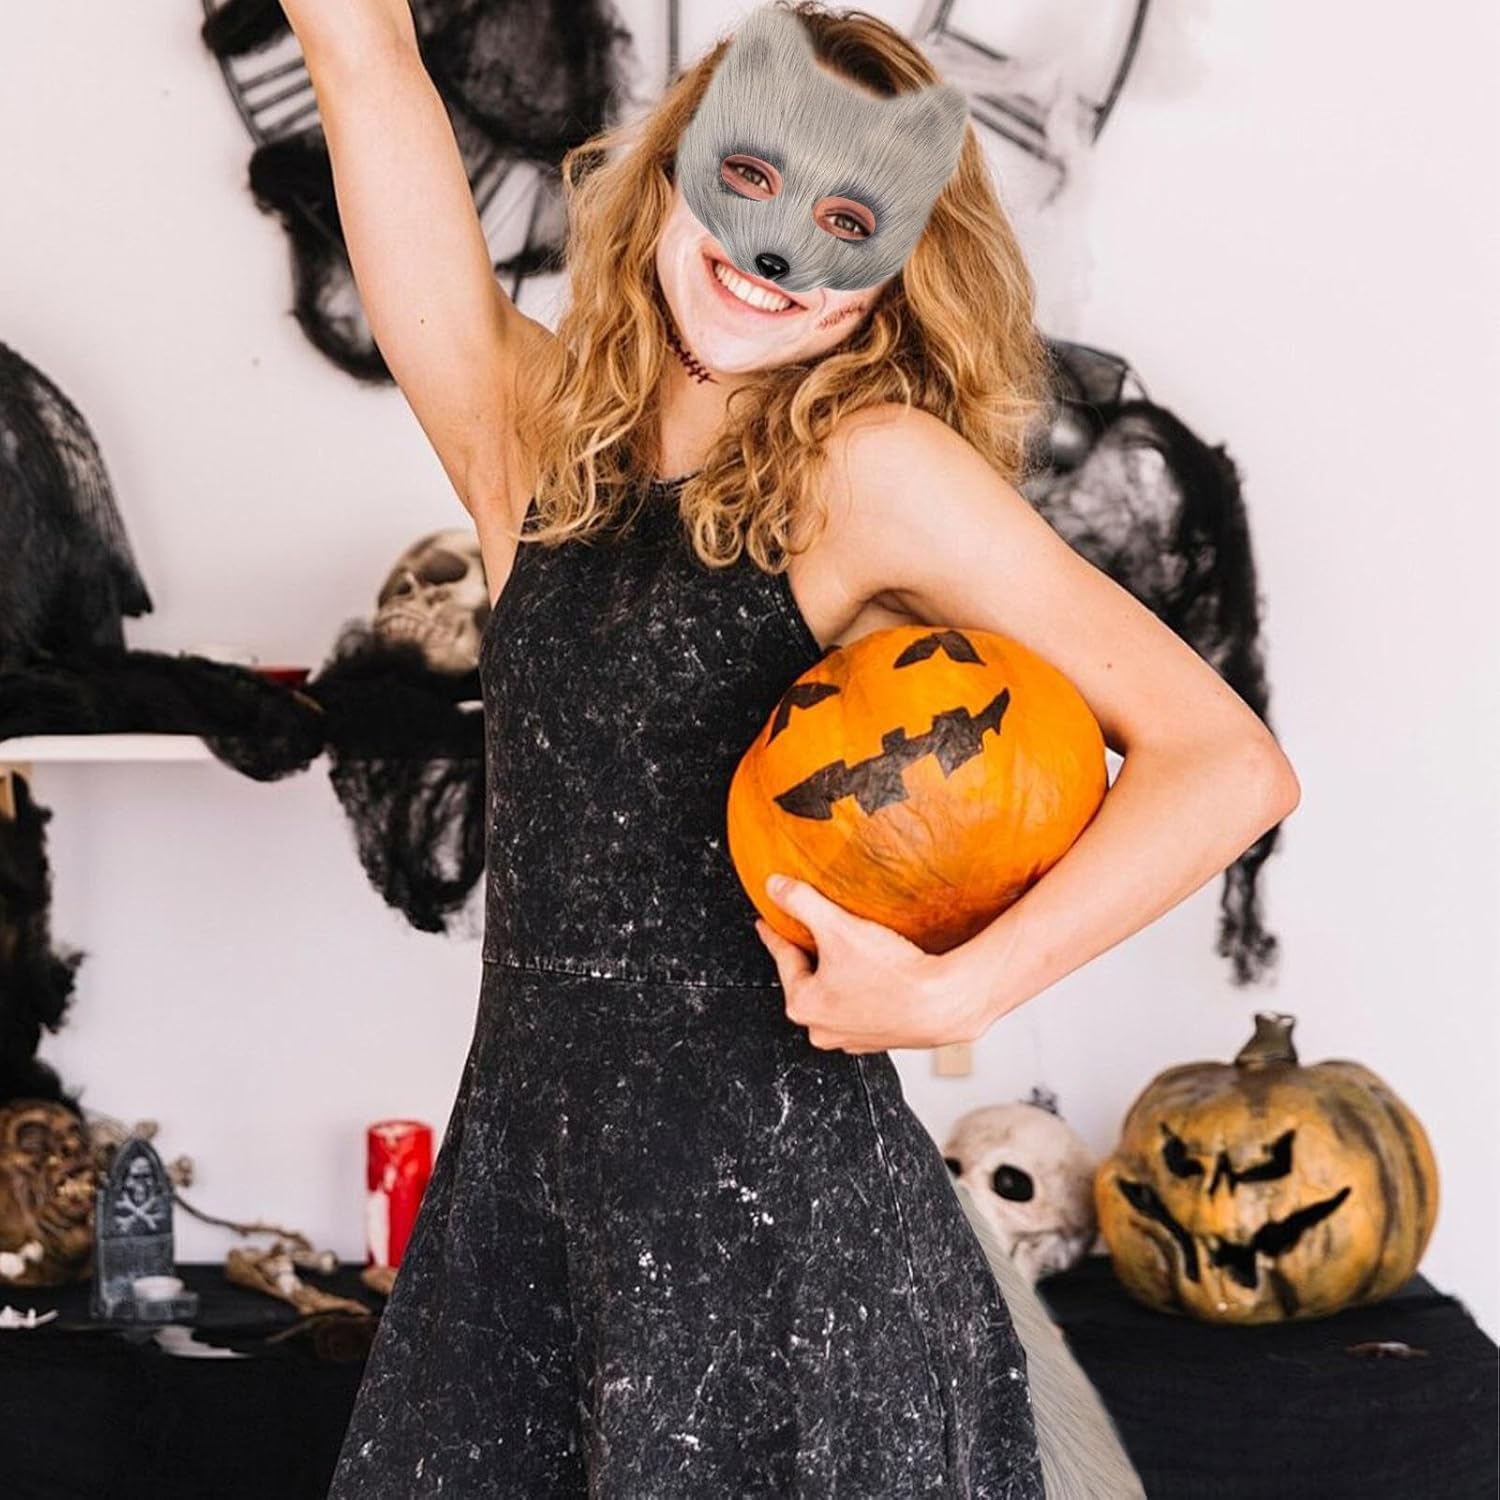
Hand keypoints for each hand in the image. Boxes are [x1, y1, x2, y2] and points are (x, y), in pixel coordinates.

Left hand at [754, 874, 993, 1052]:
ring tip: (849, 953)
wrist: (944, 1004)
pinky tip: (878, 974)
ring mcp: (854, 1037)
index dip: (774, 935)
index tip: (767, 924)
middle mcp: (824, 1029)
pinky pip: (863, 1008)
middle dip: (809, 957)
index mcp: (804, 1005)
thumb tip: (775, 886)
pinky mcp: (882, 1037)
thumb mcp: (838, 928)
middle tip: (812, 935)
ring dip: (839, 976)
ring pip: (835, 997)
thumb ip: (801, 902)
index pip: (782, 959)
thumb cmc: (893, 975)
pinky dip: (864, 990)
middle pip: (807, 980)